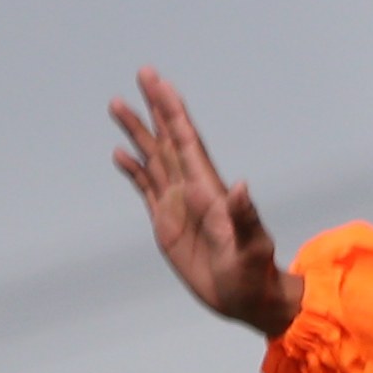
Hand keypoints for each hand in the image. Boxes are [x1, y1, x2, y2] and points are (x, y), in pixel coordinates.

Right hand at [111, 69, 300, 334]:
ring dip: (137, 131)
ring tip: (118, 104)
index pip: (187, 140)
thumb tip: (242, 186)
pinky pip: (146, 188)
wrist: (248, 300)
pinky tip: (120, 154)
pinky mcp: (167, 224)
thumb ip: (245, 218)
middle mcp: (191, 189)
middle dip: (156, 106)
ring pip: (153, 157)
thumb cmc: (254, 275)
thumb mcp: (251, 247)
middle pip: (168, 138)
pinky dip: (133, 169)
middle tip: (143, 73)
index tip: (160, 82)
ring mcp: (178, 204)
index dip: (174, 111)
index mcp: (208, 189)